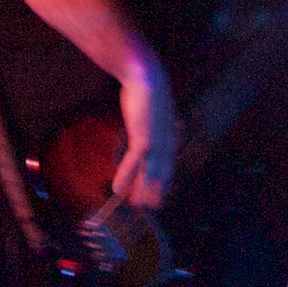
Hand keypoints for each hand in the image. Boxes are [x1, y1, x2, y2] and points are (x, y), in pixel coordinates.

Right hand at [112, 67, 180, 208]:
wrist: (147, 77)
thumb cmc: (148, 91)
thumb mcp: (154, 112)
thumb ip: (152, 123)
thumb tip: (147, 127)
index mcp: (171, 137)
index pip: (169, 165)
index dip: (164, 181)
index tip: (160, 192)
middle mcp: (168, 143)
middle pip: (162, 174)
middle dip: (156, 191)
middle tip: (150, 208)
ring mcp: (157, 143)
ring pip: (150, 174)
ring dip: (142, 191)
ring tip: (137, 206)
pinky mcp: (144, 140)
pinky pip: (133, 164)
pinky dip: (125, 177)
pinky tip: (116, 190)